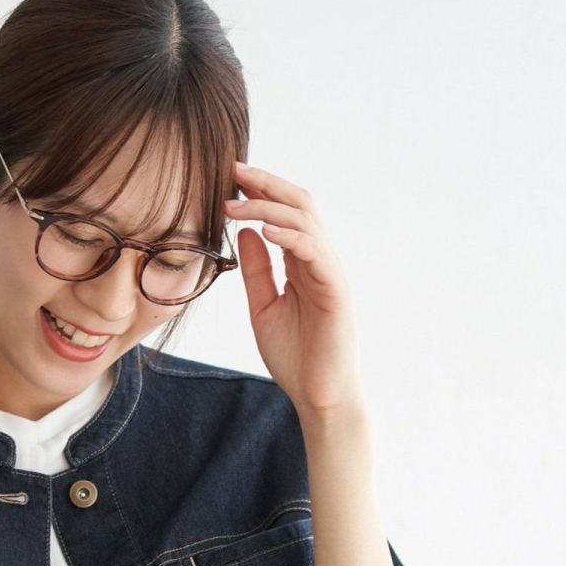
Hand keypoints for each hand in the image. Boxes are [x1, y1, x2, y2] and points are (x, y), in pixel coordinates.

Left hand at [225, 161, 365, 416]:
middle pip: (298, 205)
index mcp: (303, 263)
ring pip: (304, 221)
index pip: (284, 214)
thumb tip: (245, 231)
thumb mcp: (263, 307)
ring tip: (235, 201)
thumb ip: (256, 270)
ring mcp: (330, 272)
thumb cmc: (295, 357)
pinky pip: (313, 251)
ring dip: (268, 205)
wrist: (319, 395)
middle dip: (266, 184)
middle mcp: (320, 260)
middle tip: (232, 169)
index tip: (229, 177)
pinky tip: (262, 228)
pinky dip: (288, 236)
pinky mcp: (336, 290)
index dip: (260, 191)